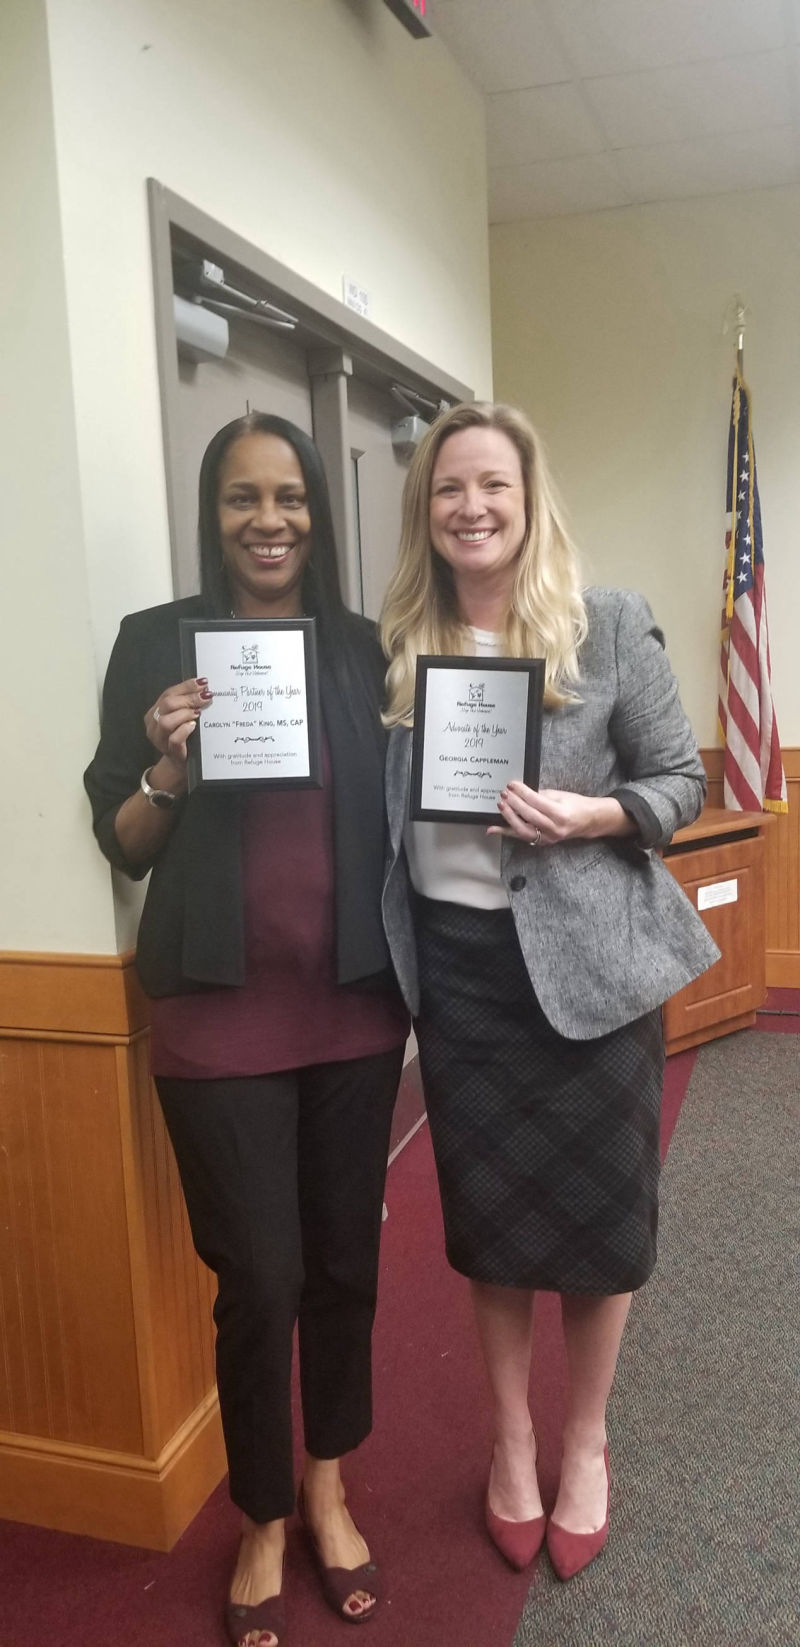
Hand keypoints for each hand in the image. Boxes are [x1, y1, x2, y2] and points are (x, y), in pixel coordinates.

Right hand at [145, 677, 212, 766]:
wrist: (180, 762)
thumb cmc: (183, 736)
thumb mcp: (182, 716)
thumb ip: (187, 703)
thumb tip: (204, 688)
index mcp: (155, 711)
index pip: (168, 693)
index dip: (185, 687)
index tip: (203, 683)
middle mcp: (153, 723)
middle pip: (167, 704)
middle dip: (188, 698)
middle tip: (206, 696)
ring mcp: (159, 738)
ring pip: (166, 721)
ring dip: (184, 714)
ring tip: (198, 713)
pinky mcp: (170, 751)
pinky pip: (174, 739)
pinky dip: (184, 730)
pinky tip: (193, 726)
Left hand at [487, 782, 629, 845]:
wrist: (587, 821)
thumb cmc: (575, 805)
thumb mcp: (560, 795)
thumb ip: (540, 796)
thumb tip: (521, 793)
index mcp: (561, 814)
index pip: (537, 802)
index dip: (522, 792)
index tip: (512, 785)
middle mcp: (554, 828)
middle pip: (529, 816)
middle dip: (514, 804)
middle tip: (504, 794)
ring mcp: (548, 838)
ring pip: (523, 830)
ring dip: (509, 818)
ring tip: (501, 805)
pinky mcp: (542, 842)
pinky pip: (522, 837)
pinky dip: (507, 832)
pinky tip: (493, 828)